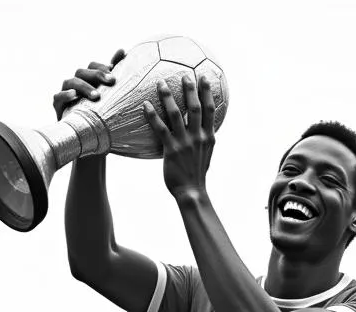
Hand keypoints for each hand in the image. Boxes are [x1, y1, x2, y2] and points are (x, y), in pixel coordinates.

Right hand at [52, 49, 124, 119]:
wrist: (84, 135)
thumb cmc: (96, 112)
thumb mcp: (106, 94)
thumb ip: (110, 73)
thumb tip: (122, 50)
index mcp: (86, 78)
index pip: (92, 66)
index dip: (101, 67)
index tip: (114, 75)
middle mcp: (75, 82)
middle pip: (82, 71)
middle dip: (97, 75)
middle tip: (111, 82)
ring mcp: (64, 92)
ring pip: (71, 82)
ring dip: (84, 87)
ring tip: (96, 96)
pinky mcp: (57, 105)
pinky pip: (58, 97)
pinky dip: (65, 95)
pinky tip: (74, 95)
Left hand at [142, 74, 215, 200]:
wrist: (192, 192)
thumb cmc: (196, 175)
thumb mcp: (206, 155)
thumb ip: (205, 140)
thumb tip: (204, 130)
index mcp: (208, 137)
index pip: (210, 109)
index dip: (207, 92)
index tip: (203, 78)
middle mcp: (198, 137)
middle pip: (194, 107)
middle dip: (190, 89)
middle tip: (185, 74)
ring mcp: (185, 143)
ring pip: (176, 114)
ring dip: (168, 96)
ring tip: (161, 82)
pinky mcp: (171, 150)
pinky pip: (161, 129)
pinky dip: (153, 115)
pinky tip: (146, 105)